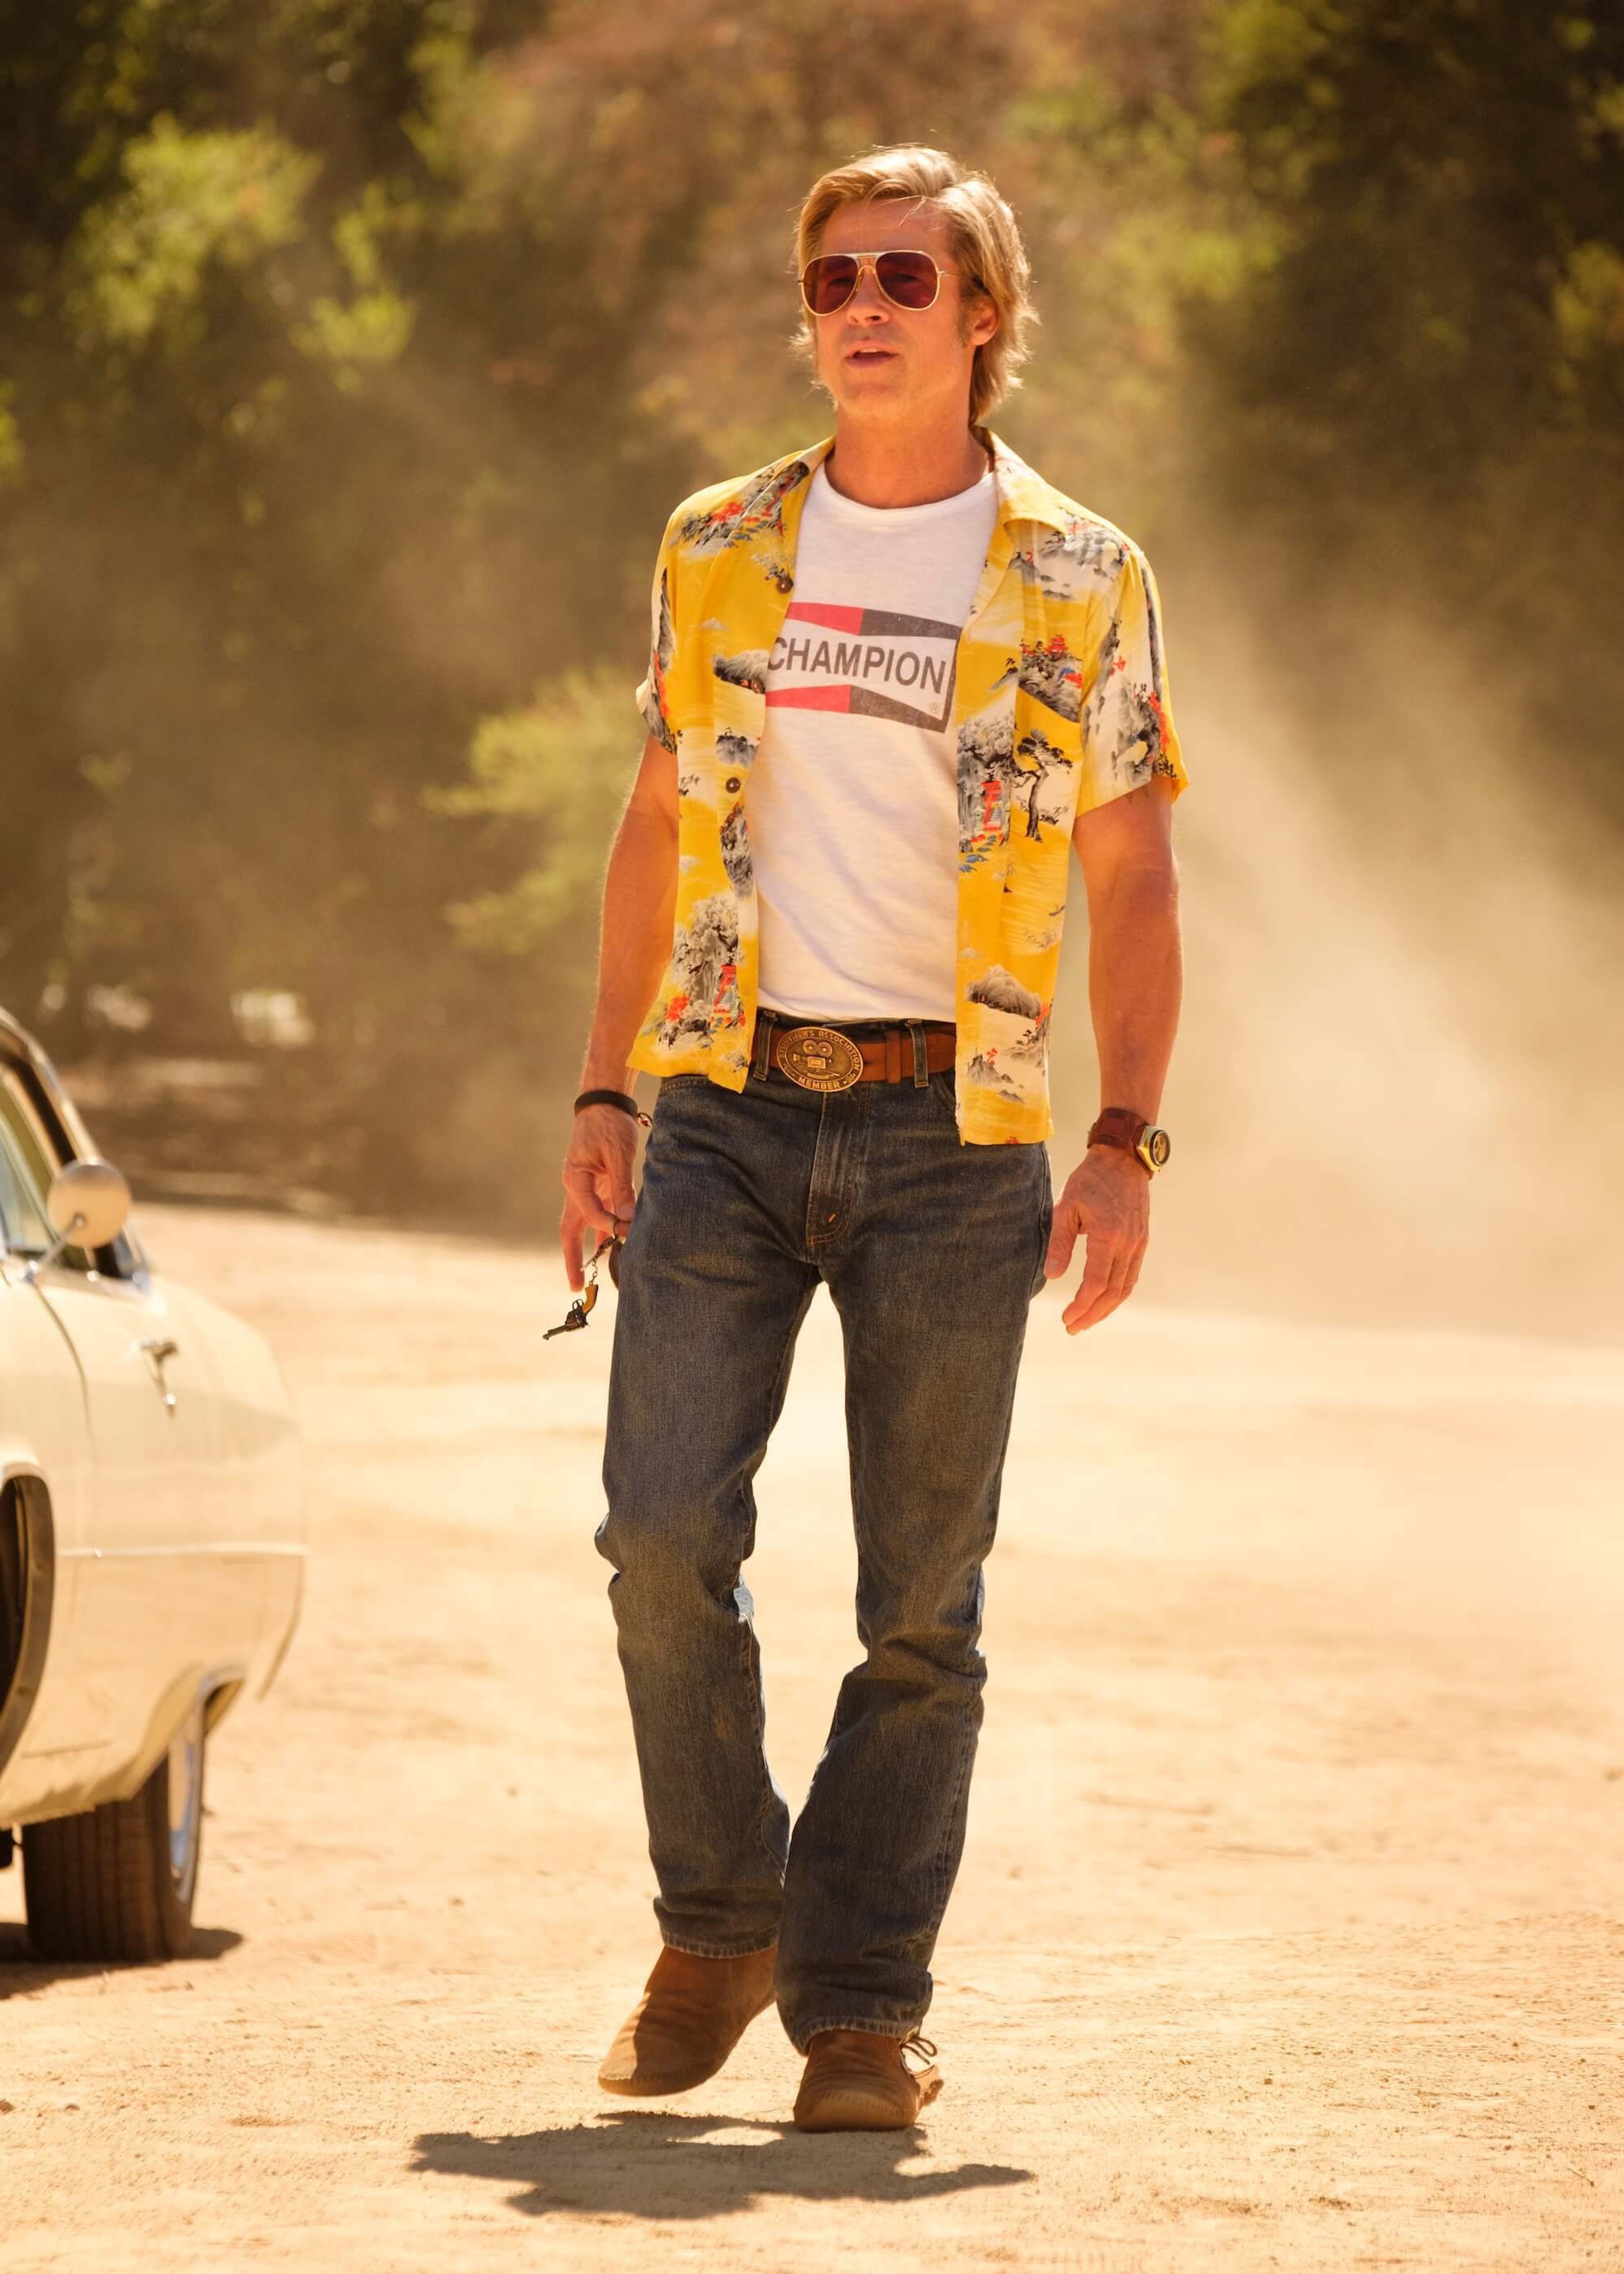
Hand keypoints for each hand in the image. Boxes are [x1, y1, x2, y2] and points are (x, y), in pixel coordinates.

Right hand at [560, 1106, 638, 1290]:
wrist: (603, 1105)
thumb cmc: (609, 1125)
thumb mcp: (618, 1153)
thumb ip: (622, 1186)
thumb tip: (627, 1217)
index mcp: (575, 1178)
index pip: (587, 1210)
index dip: (605, 1224)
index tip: (623, 1231)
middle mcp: (575, 1187)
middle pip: (570, 1229)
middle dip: (572, 1258)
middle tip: (576, 1286)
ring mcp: (584, 1189)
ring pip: (582, 1225)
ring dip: (585, 1250)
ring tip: (588, 1279)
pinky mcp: (596, 1187)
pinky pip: (596, 1215)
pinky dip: (601, 1232)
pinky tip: (610, 1249)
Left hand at [1044, 1145, 1150, 1332]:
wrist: (1123, 1159)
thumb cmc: (1090, 1180)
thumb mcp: (1066, 1206)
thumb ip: (1060, 1243)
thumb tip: (1052, 1277)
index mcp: (1107, 1235)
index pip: (1096, 1283)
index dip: (1081, 1306)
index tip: (1066, 1318)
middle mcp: (1128, 1243)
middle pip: (1113, 1292)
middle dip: (1092, 1314)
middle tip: (1073, 1327)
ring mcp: (1139, 1244)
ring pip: (1126, 1287)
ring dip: (1106, 1309)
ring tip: (1087, 1321)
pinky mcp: (1142, 1241)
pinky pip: (1132, 1276)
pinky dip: (1118, 1294)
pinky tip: (1104, 1301)